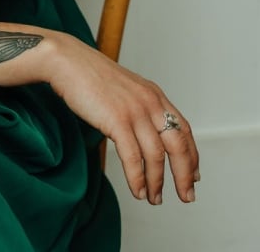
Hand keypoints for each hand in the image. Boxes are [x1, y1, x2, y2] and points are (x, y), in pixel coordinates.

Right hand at [45, 33, 198, 204]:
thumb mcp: (124, 87)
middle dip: (184, 176)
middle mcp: (150, 102)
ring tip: (154, 198)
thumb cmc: (88, 74)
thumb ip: (137, 106)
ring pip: (156, 156)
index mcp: (154, 94)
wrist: (66, 60)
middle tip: (186, 197)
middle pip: (178, 146)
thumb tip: (141, 131)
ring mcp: (134, 111)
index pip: (184, 130)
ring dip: (157, 182)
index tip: (193, 176)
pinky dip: (137, 179)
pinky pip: (133, 158)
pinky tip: (138, 190)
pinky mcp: (117, 120)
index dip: (192, 156)